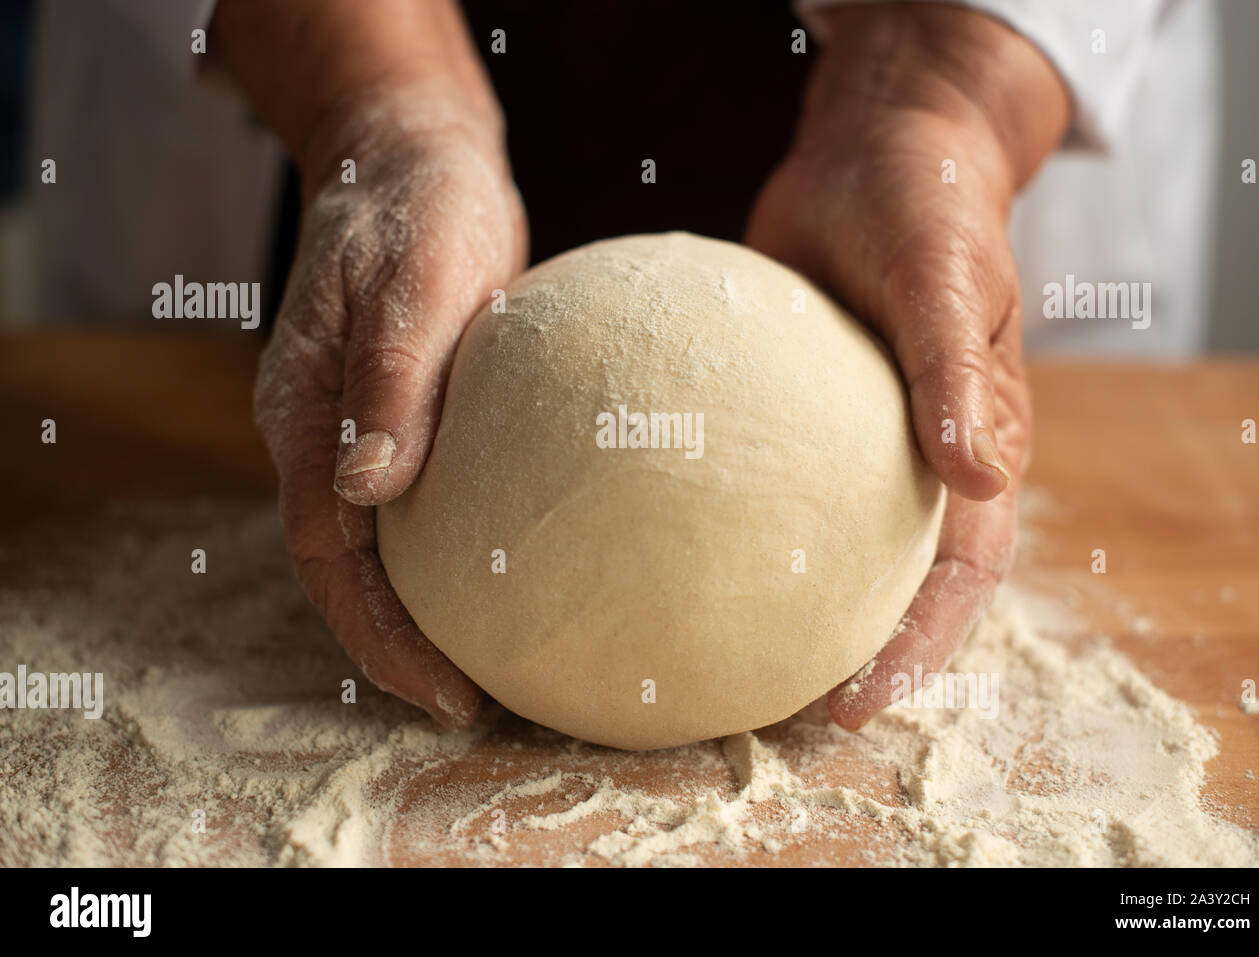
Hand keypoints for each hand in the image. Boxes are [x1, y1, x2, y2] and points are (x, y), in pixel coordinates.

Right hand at [252, 90, 526, 726]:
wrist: (415, 162)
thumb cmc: (421, 210)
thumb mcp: (418, 281)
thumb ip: (390, 380)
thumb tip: (367, 488)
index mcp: (304, 413)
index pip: (330, 555)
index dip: (379, 633)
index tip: (445, 692)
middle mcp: (318, 434)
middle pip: (347, 569)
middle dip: (399, 645)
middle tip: (473, 703)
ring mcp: (354, 429)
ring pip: (377, 544)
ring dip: (422, 609)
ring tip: (489, 663)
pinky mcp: (399, 416)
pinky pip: (413, 504)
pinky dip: (447, 555)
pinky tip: (500, 580)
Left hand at [746, 4, 1067, 728]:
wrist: (879, 148)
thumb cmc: (931, 206)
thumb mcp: (948, 278)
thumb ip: (960, 372)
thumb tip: (979, 474)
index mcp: (971, 446)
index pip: (959, 575)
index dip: (917, 648)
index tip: (853, 703)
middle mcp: (910, 457)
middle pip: (884, 580)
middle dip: (841, 651)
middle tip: (768, 709)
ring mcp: (843, 439)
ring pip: (816, 541)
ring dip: (777, 600)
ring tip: (704, 654)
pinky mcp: (785, 411)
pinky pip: (753, 477)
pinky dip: (717, 516)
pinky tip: (651, 540)